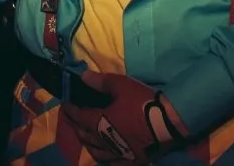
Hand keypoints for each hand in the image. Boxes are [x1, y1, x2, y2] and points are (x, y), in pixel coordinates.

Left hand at [62, 72, 188, 163]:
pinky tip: (106, 156)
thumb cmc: (142, 102)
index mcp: (99, 122)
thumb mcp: (122, 85)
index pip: (79, 116)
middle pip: (84, 135)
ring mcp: (117, 153)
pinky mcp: (130, 160)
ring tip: (86, 137)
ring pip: (96, 151)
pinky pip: (113, 163)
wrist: (168, 123)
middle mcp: (104, 141)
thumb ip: (101, 81)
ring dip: (88, 143)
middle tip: (72, 118)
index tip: (65, 104)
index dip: (70, 110)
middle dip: (75, 126)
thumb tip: (82, 76)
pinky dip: (106, 158)